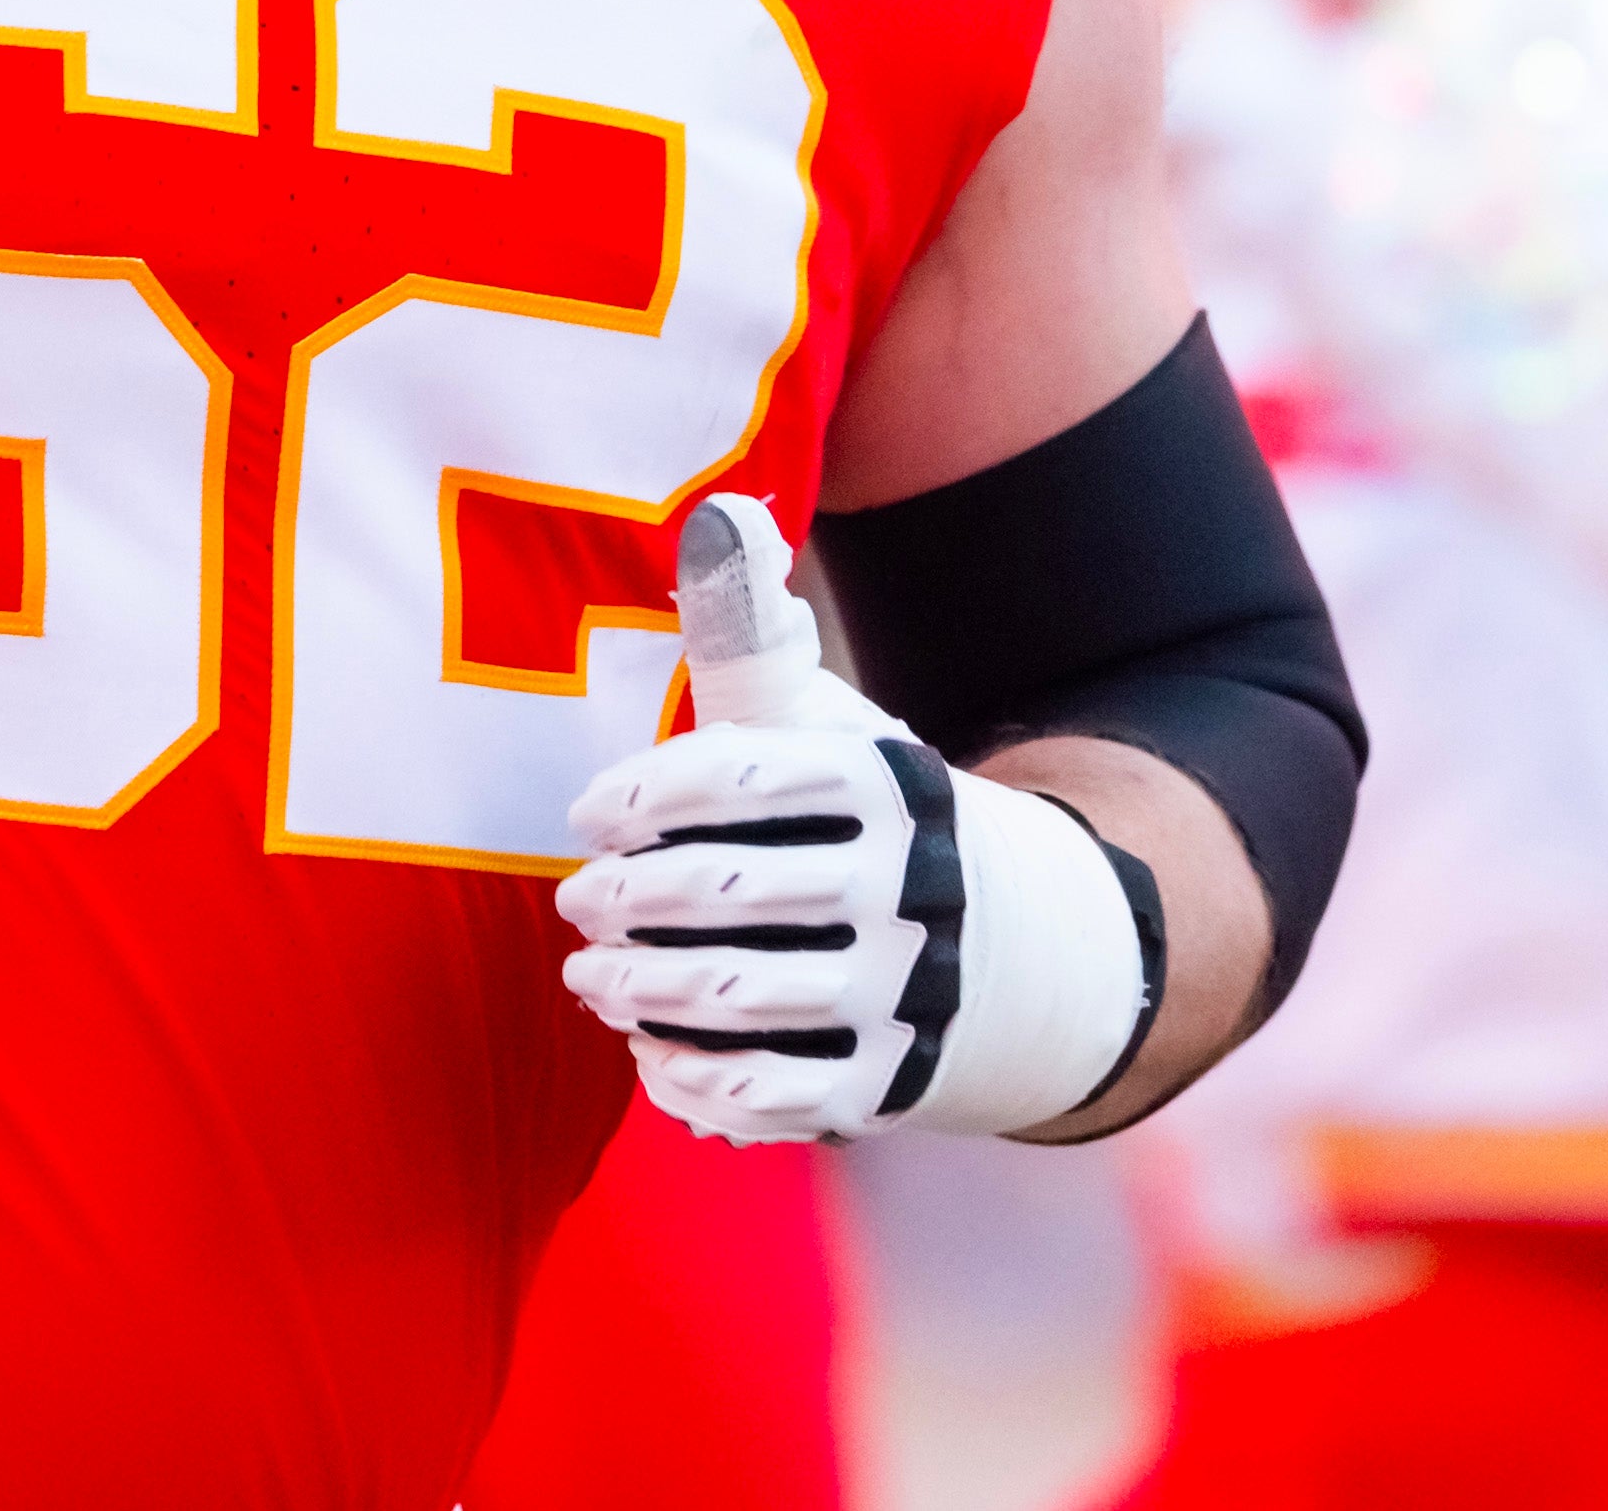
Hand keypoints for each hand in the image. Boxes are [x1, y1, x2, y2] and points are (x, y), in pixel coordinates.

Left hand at [555, 494, 1160, 1143]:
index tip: (590, 815)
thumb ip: (757, 634)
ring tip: (594, 980)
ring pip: (746, 996)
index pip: (742, 775)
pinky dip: (698, 1082)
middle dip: (631, 900)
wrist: (1033, 949)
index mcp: (883, 780)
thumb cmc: (878, 818)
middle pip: (733, 890)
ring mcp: (905, 990)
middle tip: (575, 902)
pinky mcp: (893, 1082)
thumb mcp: (833, 722)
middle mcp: (906, 882)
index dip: (644, 794)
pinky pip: (775, 1093)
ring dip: (646, 992)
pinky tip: (652, 1059)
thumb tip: (722, 515)